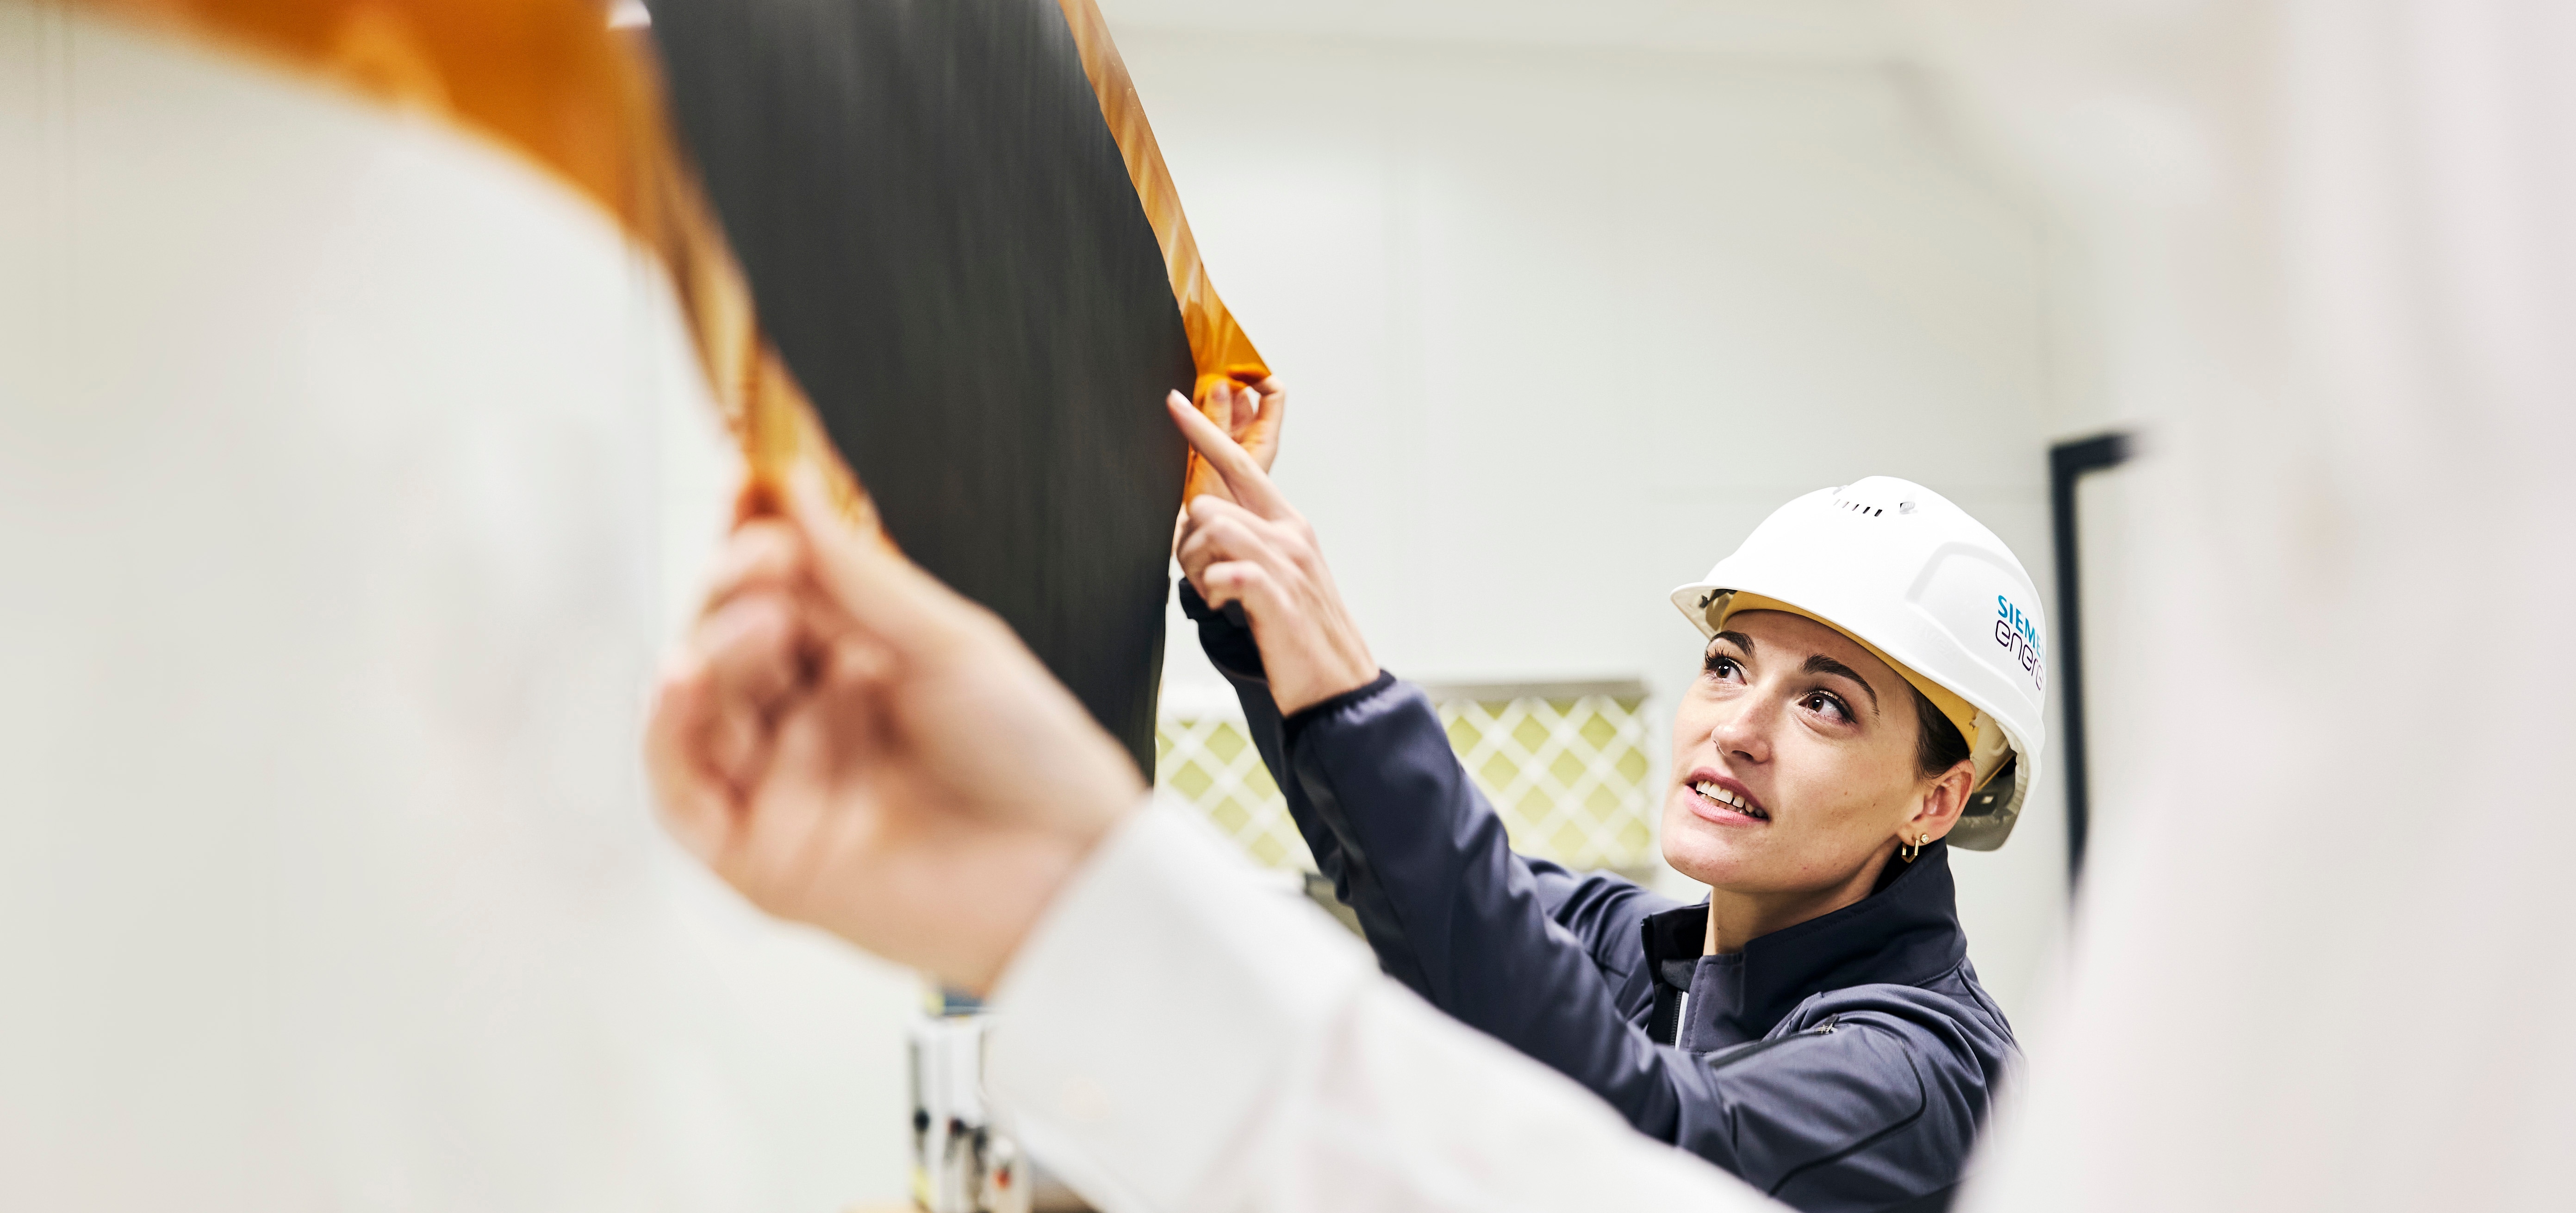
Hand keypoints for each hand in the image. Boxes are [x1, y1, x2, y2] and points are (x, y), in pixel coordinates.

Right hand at [644, 477, 1145, 993]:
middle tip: (766, 554)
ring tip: (760, 616)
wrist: (1073, 868)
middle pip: (726, 647)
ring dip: (710, 651)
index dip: (754, 545)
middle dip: (733, 591)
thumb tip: (794, 491)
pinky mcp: (762, 861)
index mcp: (853, 671)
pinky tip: (681, 678)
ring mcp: (780, 792)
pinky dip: (669, 733)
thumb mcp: (949, 645)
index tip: (754, 491)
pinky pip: (682, 797)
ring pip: (697, 713)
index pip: (773, 596)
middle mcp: (807, 728)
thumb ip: (859, 577)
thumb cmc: (1034, 761)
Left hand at [1167, 391, 1379, 715]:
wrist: (1340, 685)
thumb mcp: (1279, 576)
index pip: (1242, 465)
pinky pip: (1224, 571)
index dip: (1205, 433)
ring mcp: (1286, 563)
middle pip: (1208, 501)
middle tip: (1201, 579)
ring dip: (1195, 569)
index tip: (1174, 402)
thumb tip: (1200, 528)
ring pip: (1209, 530)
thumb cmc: (1302, 632)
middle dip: (1186, 541)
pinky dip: (1212, 591)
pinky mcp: (1276, 596)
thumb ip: (1247, 544)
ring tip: (1216, 597)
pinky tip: (1226, 607)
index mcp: (1289, 524)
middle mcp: (1289, 534)